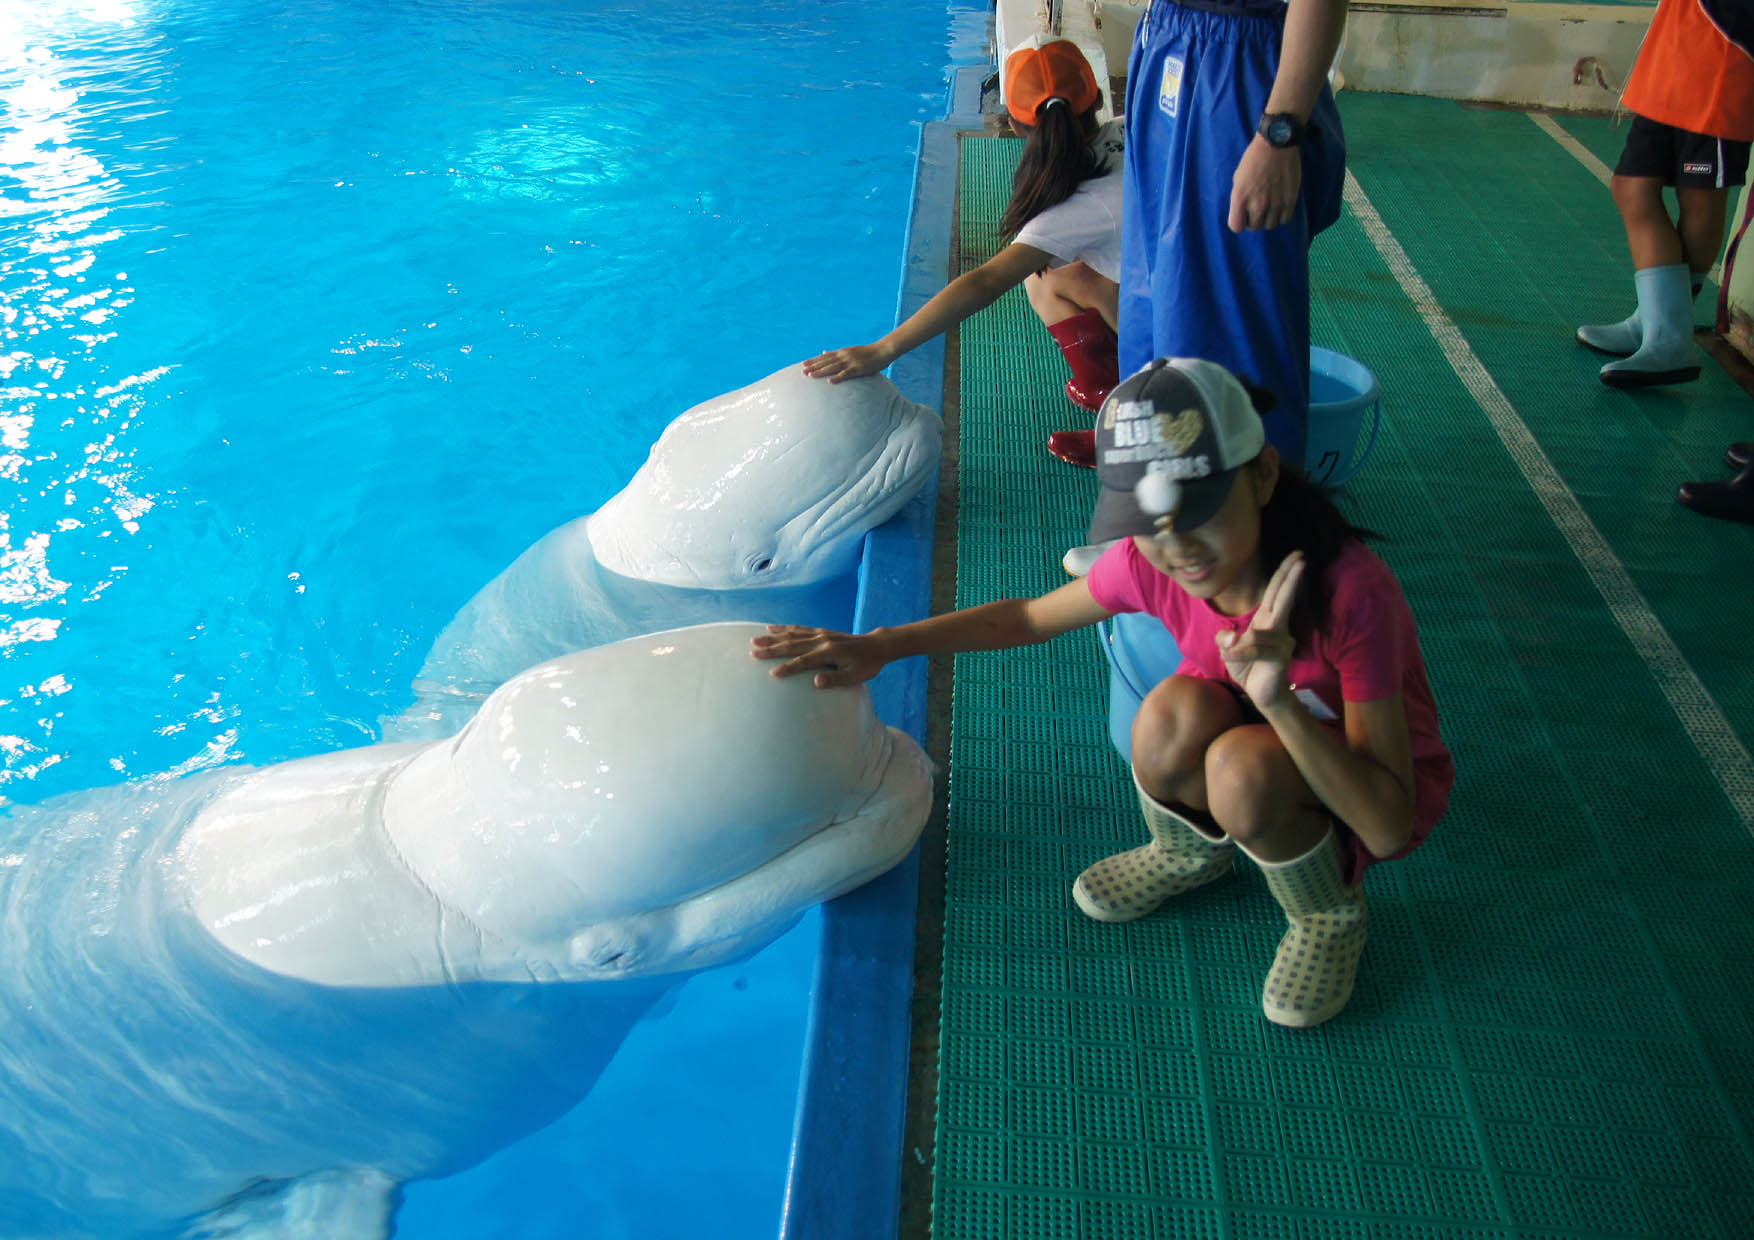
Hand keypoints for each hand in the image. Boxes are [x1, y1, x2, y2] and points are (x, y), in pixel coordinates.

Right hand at [751, 624, 886, 687]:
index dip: (788, 668)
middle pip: (792, 645)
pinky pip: (798, 628)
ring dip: (773, 638)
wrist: (876, 646)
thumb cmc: (867, 665)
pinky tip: (771, 628)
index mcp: (830, 653)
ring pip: (792, 635)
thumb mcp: (856, 676)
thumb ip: (836, 679)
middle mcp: (822, 640)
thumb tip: (816, 682)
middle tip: (753, 653)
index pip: (804, 661)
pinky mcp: (820, 631)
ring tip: (755, 640)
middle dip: (772, 650)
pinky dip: (784, 628)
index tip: (772, 674)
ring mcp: (820, 634)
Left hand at [801, 343, 890, 382]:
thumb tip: (823, 352)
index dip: (813, 361)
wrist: (883, 350)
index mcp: (842, 352)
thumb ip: (836, 353)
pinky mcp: (858, 368)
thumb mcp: (850, 350)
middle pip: (826, 362)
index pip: (824, 357)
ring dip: (821, 372)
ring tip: (811, 376)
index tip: (803, 364)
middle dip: (814, 367)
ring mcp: (851, 362)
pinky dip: (838, 378)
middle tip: (802, 372)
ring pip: (833, 367)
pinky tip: (830, 382)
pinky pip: (846, 374)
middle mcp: (844, 356)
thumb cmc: (867, 353)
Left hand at [1215, 551, 1304, 708]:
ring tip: (1229, 654)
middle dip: (1291, 578)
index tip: (1297, 556)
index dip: (1284, 574)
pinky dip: (1241, 653)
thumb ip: (1225, 639)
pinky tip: (1231, 657)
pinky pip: (1257, 650)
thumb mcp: (1228, 650)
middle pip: (1282, 598)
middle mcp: (1277, 628)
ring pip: (1258, 633)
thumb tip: (1228, 636)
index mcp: (1266, 620)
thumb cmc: (1248, 667)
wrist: (1260, 694)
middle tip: (1301, 558)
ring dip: (1239, 645)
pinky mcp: (1280, 658)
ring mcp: (1282, 643)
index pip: (1275, 592)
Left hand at [1227, 136, 1302, 232]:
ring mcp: (1275, 203)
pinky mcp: (1290, 200)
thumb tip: (1243, 211)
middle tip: (1258, 207)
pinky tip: (1280, 205)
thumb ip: (1239, 197)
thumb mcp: (1238, 178)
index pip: (1236, 226)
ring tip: (1270, 206)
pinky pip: (1285, 219)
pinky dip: (1282, 215)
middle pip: (1254, 227)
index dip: (1239, 222)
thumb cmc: (1254, 158)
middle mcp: (1257, 204)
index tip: (1243, 215)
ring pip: (1270, 225)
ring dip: (1269, 218)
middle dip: (1254, 219)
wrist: (1277, 144)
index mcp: (1240, 197)